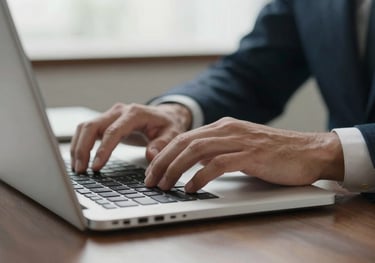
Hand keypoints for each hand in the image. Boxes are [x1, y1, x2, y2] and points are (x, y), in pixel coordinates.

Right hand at [70, 103, 191, 172]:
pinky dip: (79, 143)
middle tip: (81, 170)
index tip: (96, 166)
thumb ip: (162, 144)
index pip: (113, 131)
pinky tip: (79, 159)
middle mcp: (119, 111)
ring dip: (78, 147)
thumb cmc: (168, 126)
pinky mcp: (105, 121)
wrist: (166, 116)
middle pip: (92, 126)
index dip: (103, 149)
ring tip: (78, 168)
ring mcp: (110, 115)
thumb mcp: (172, 135)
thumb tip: (150, 155)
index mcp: (135, 113)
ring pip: (85, 127)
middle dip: (83, 149)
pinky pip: (86, 130)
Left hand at [144, 117, 343, 191]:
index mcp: (224, 126)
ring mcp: (239, 140)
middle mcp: (228, 129)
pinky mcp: (251, 155)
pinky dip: (200, 176)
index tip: (152, 170)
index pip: (185, 137)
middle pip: (185, 142)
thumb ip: (219, 152)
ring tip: (164, 185)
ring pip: (196, 151)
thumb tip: (196, 165)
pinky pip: (218, 164)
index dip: (165, 154)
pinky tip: (191, 187)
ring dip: (175, 169)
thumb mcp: (241, 147)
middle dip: (163, 161)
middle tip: (150, 179)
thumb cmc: (276, 153)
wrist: (309, 151)